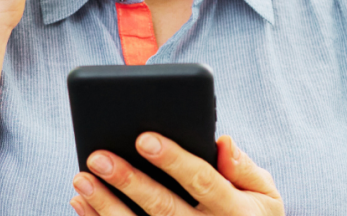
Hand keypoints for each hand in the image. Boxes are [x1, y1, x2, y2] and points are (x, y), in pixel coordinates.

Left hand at [70, 133, 283, 215]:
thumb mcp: (266, 197)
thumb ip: (246, 169)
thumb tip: (223, 141)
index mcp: (234, 210)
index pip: (201, 179)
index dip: (173, 160)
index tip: (144, 137)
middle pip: (163, 207)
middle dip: (129, 181)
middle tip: (98, 156)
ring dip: (105, 206)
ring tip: (81, 179)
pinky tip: (81, 203)